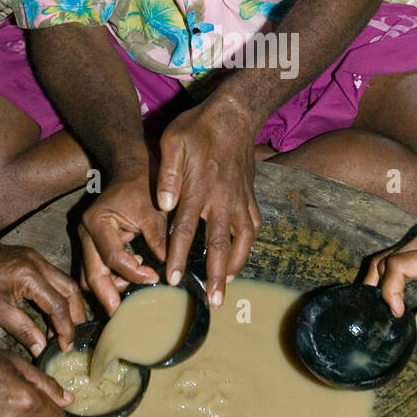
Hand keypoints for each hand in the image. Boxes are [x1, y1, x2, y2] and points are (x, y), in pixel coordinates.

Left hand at [0, 244, 84, 355]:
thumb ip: (24, 331)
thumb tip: (42, 350)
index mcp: (29, 275)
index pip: (58, 304)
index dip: (65, 328)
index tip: (65, 347)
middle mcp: (36, 261)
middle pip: (70, 289)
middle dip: (75, 315)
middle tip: (71, 338)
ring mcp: (34, 256)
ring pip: (63, 281)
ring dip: (67, 305)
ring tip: (61, 330)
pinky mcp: (29, 257)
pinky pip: (51, 277)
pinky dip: (55, 296)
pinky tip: (49, 314)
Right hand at [78, 173, 166, 314]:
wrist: (134, 169)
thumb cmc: (144, 186)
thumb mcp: (155, 211)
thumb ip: (159, 239)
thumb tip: (169, 269)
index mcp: (97, 221)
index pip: (112, 257)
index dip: (133, 273)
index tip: (155, 278)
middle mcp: (86, 232)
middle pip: (92, 273)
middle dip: (107, 295)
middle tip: (122, 315)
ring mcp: (87, 239)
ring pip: (90, 275)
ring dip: (109, 288)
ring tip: (132, 295)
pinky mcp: (93, 244)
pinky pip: (96, 269)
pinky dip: (111, 279)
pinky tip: (131, 281)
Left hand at [158, 101, 261, 305]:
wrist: (235, 114)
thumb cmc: (198, 128)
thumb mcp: (173, 142)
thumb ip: (167, 175)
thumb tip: (163, 206)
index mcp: (198, 189)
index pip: (185, 231)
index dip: (179, 257)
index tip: (174, 280)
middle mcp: (221, 199)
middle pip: (218, 245)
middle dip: (215, 276)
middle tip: (213, 302)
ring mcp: (239, 199)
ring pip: (241, 240)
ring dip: (235, 266)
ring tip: (227, 287)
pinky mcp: (249, 195)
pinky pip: (252, 227)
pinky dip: (247, 246)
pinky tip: (240, 258)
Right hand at [364, 225, 416, 329]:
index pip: (398, 266)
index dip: (390, 291)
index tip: (398, 312)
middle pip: (387, 260)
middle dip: (379, 287)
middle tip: (382, 311)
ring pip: (386, 254)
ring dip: (378, 278)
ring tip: (376, 301)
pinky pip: (394, 252)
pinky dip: (385, 270)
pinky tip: (384, 288)